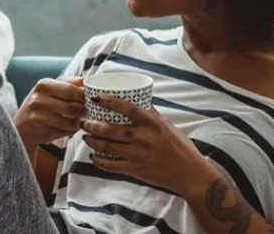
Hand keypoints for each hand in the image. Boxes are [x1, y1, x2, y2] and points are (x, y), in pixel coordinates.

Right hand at [12, 78, 86, 149]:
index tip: (89, 99)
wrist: (20, 126)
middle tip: (88, 111)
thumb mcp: (49, 88)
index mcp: (43, 85)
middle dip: (84, 111)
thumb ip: (68, 82)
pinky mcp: (41, 132)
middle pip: (72, 107)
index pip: (71, 90)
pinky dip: (71, 130)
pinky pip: (66, 132)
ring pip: (71, 122)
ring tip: (79, 119)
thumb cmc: (39, 104)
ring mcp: (39, 117)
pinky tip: (69, 127)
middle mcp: (38, 100)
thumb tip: (86, 80)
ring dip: (79, 122)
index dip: (84, 96)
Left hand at [81, 96, 216, 196]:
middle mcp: (144, 138)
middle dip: (92, 125)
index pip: (126, 108)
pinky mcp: (136, 170)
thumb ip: (151, 115)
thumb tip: (138, 99)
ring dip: (92, 141)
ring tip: (86, 137)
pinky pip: (111, 165)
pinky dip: (99, 161)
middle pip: (110, 129)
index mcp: (152, 124)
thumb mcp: (168, 126)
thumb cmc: (180, 147)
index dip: (108, 102)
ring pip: (107, 147)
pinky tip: (93, 157)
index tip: (95, 98)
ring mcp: (138, 155)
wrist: (190, 174)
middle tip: (84, 121)